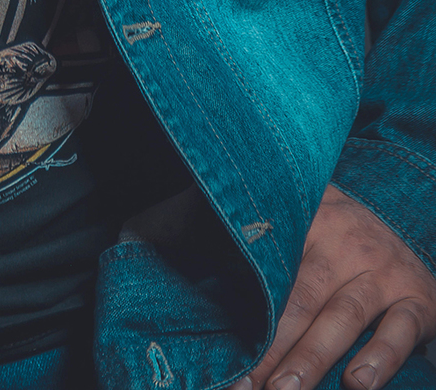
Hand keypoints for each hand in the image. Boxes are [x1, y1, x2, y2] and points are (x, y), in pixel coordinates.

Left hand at [237, 184, 435, 389]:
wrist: (406, 227)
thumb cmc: (337, 236)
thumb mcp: (302, 223)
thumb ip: (259, 244)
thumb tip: (181, 251)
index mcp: (308, 221)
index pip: (273, 267)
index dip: (249, 311)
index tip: (229, 352)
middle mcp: (346, 243)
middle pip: (303, 297)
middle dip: (274, 345)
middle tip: (249, 384)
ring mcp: (384, 270)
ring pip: (344, 315)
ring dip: (313, 357)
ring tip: (285, 389)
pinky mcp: (418, 298)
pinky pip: (400, 329)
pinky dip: (381, 356)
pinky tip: (358, 383)